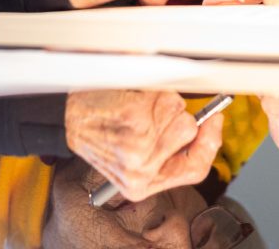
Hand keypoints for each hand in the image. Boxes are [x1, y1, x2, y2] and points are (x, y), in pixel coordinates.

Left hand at [65, 90, 223, 201]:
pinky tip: (132, 98)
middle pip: (190, 133)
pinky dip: (153, 92)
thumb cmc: (96, 131)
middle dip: (178, 115)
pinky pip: (164, 98)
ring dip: (164, 102)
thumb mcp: (129, 157)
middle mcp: (143, 170)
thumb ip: (165, 151)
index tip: (213, 122)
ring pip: (179, 112)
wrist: (65, 119)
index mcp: (143, 185)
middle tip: (157, 110)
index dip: (210, 143)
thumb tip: (205, 126)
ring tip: (139, 107)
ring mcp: (140, 146)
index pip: (195, 169)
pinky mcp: (135, 121)